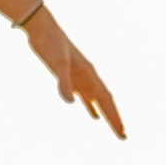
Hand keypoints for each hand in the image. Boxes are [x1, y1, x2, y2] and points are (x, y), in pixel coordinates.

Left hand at [26, 11, 123, 137]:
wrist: (42, 28)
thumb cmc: (50, 44)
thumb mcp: (57, 63)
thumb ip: (63, 82)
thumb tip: (70, 101)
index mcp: (89, 75)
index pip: (106, 101)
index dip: (114, 117)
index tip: (121, 132)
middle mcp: (88, 77)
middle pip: (105, 102)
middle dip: (114, 119)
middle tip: (122, 136)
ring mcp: (80, 77)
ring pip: (97, 100)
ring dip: (106, 113)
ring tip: (114, 127)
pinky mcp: (70, 76)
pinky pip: (85, 95)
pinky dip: (90, 106)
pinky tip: (93, 115)